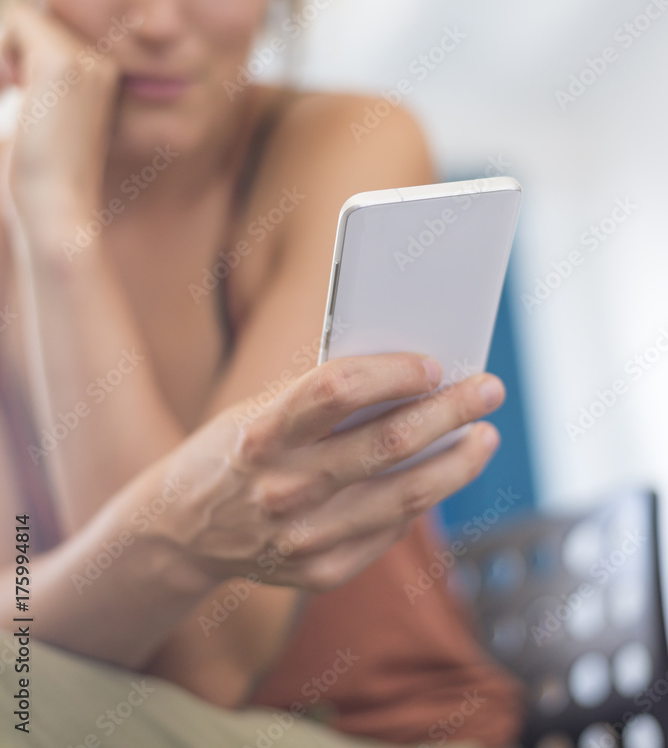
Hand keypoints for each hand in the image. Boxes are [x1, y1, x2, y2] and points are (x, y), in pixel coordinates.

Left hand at [0, 0, 119, 227]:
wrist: (55, 210)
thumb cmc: (36, 179)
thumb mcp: (35, 119)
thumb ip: (26, 80)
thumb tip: (10, 34)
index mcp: (100, 76)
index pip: (42, 32)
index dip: (13, 57)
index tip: (12, 95)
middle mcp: (101, 61)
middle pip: (31, 19)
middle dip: (5, 54)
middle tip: (9, 95)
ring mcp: (87, 59)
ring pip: (21, 15)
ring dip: (1, 54)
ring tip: (9, 96)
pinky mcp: (64, 62)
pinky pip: (16, 18)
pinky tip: (9, 89)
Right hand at [146, 352, 503, 592]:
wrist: (182, 529)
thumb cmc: (235, 450)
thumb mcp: (259, 409)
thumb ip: (321, 398)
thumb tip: (410, 376)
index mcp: (261, 432)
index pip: (338, 390)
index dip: (393, 373)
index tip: (434, 363)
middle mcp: (282, 488)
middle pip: (389, 443)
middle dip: (450, 411)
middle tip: (488, 389)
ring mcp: (302, 538)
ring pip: (405, 497)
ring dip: (457, 463)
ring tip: (484, 436)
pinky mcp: (318, 572)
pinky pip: (388, 532)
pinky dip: (420, 500)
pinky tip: (440, 476)